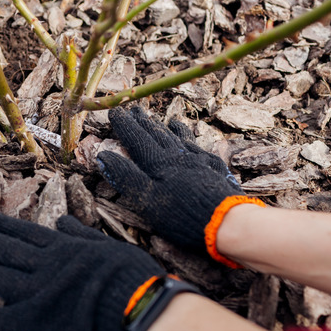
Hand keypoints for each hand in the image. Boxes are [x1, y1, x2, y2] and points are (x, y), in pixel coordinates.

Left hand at [0, 210, 173, 330]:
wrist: (139, 306)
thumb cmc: (133, 277)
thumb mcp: (109, 246)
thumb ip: (82, 235)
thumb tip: (63, 222)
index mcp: (63, 247)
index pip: (23, 232)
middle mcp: (44, 263)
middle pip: (2, 247)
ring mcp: (36, 289)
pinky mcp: (34, 318)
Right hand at [96, 107, 263, 267]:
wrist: (227, 222)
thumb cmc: (182, 214)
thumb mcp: (146, 199)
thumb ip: (125, 176)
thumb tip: (103, 155)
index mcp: (159, 163)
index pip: (137, 139)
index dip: (124, 125)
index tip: (114, 112)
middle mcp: (178, 156)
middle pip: (157, 134)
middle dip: (142, 121)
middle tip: (133, 109)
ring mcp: (198, 160)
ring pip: (177, 137)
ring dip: (164, 127)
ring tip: (158, 118)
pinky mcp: (214, 168)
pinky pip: (197, 145)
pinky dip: (187, 137)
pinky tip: (187, 136)